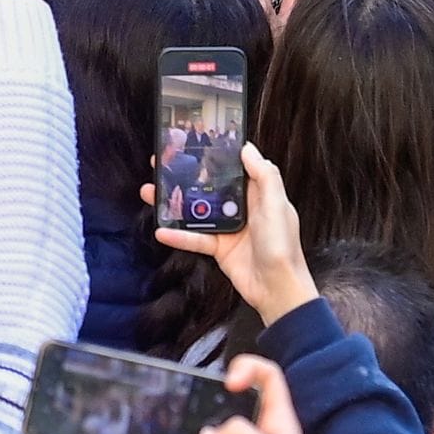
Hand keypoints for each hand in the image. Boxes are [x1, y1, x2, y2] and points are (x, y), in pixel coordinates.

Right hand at [142, 142, 317, 325]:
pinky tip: (161, 231)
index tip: (194, 143)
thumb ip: (265, 176)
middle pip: (209, 187)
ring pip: (196, 211)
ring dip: (174, 204)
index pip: (234, 168)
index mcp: (258, 194)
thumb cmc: (282, 246)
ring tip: (151, 192)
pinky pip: (194, 238)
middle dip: (186, 177)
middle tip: (162, 165)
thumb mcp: (277, 206)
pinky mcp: (219, 248)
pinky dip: (178, 236)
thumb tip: (248, 149)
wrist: (278, 289)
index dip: (215, 156)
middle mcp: (242, 208)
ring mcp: (228, 228)